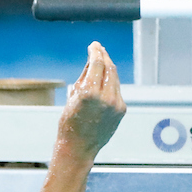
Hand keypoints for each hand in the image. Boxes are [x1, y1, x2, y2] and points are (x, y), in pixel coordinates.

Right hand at [57, 42, 125, 157]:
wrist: (78, 146)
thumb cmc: (70, 121)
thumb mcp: (73, 95)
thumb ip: (85, 76)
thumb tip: (92, 60)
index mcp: (89, 93)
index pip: (97, 63)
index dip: (96, 51)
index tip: (93, 45)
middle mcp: (105, 97)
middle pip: (109, 67)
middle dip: (104, 56)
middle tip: (99, 49)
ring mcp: (116, 104)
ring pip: (115, 77)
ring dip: (108, 67)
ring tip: (102, 60)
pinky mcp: (121, 109)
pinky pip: (117, 89)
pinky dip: (111, 82)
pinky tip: (105, 78)